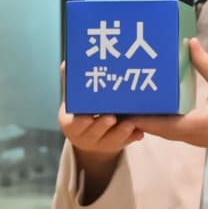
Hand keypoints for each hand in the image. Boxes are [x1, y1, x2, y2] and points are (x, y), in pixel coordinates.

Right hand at [58, 63, 141, 200]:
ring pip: (111, 141)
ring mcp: (102, 144)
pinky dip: (133, 137)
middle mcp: (85, 138)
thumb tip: (67, 62)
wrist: (89, 136)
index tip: (89, 116)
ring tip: (130, 123)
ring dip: (121, 132)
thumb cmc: (81, 112)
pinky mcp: (117, 146)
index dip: (82, 121)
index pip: (75, 124)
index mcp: (72, 126)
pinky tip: (140, 132)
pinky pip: (126, 143)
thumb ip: (71, 83)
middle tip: (112, 117)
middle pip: (94, 134)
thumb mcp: (74, 101)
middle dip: (102, 126)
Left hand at [127, 38, 207, 160]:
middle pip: (153, 128)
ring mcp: (191, 137)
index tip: (117, 105)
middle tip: (116, 96)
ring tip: (129, 97)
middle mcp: (188, 134)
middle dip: (134, 115)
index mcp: (194, 124)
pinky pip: (170, 129)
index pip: (157, 123)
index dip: (135, 116)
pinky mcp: (195, 135)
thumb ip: (207, 66)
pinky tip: (152, 103)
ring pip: (160, 130)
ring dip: (145, 118)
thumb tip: (189, 43)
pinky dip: (158, 119)